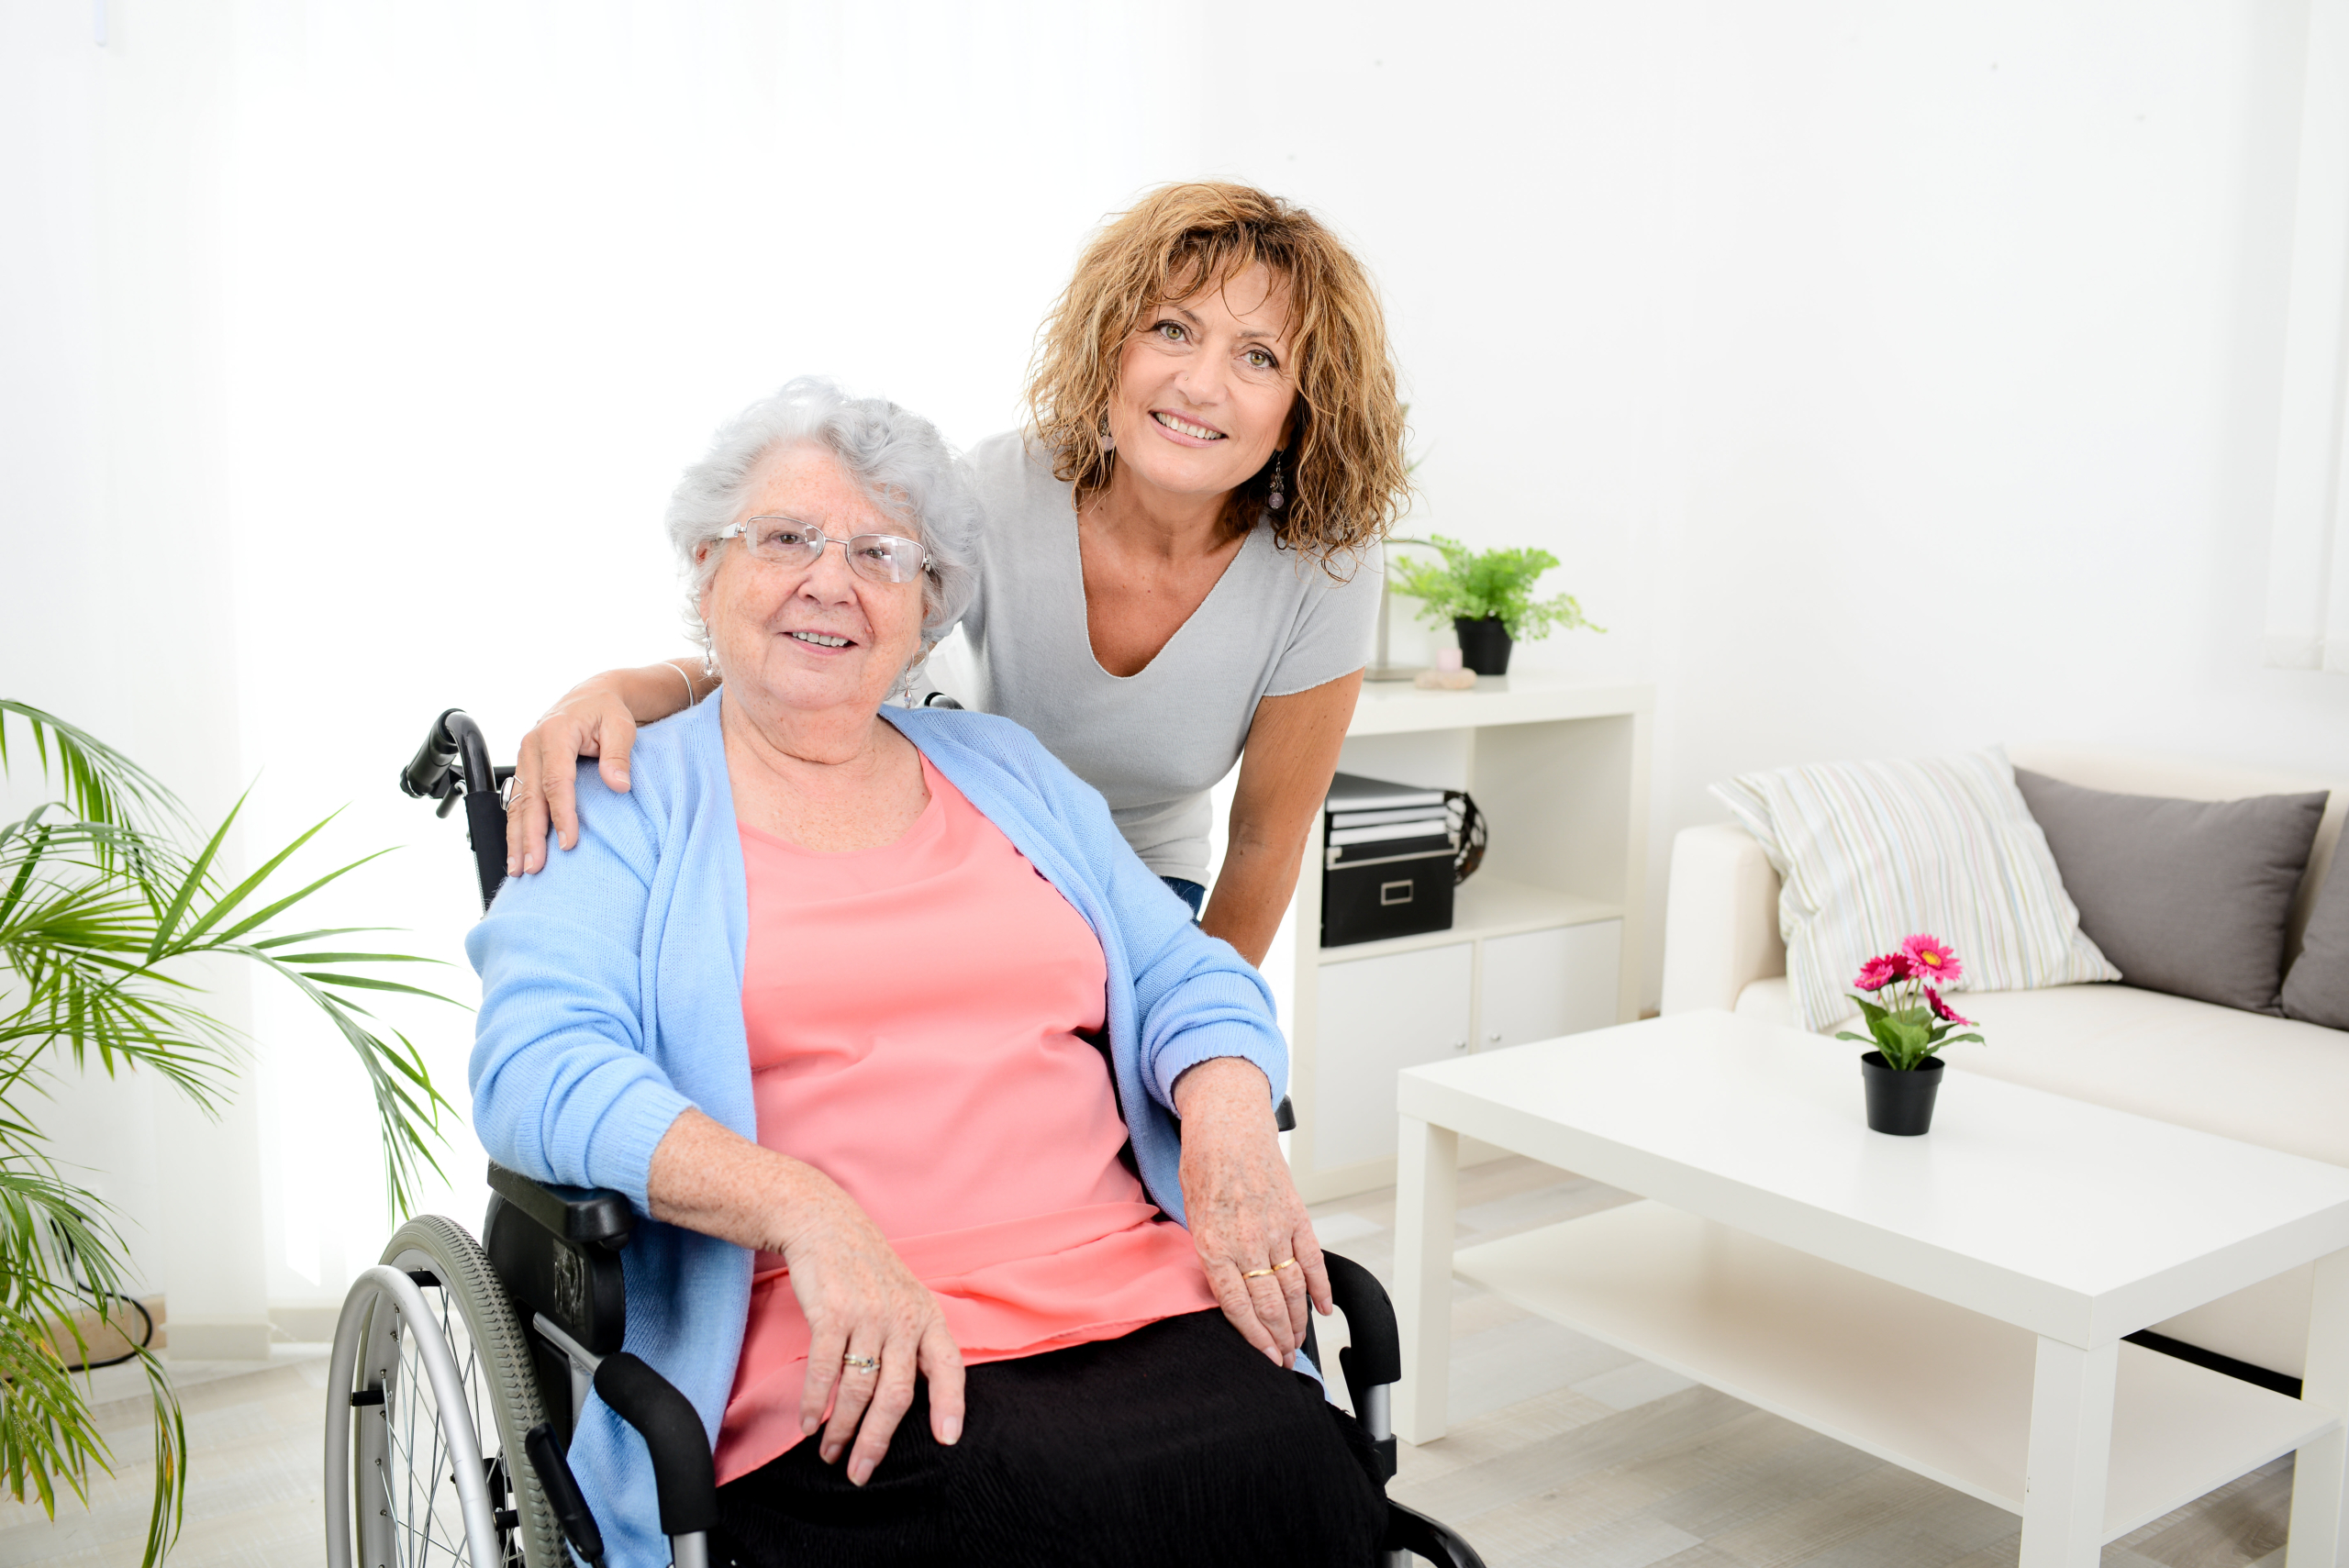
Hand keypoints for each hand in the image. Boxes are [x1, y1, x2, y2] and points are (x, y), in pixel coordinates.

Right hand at [505, 669, 677, 874]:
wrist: (592, 696)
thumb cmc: (608, 710)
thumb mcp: (621, 725)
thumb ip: (619, 755)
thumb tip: (619, 785)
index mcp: (555, 732)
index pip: (556, 780)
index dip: (561, 814)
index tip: (568, 842)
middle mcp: (532, 744)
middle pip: (530, 797)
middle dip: (530, 835)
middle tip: (533, 867)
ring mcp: (524, 756)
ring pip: (517, 802)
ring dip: (516, 837)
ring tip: (517, 868)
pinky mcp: (524, 767)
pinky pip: (516, 800)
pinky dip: (515, 826)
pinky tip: (517, 849)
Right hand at [775, 1172, 965, 1485]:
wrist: (825, 1225)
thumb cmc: (866, 1271)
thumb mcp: (904, 1299)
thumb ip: (913, 1343)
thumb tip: (912, 1401)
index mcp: (927, 1316)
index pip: (949, 1365)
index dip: (951, 1404)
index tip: (948, 1439)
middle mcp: (903, 1318)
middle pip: (896, 1394)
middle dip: (876, 1440)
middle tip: (860, 1472)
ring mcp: (868, 1315)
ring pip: (858, 1389)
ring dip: (841, 1429)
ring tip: (830, 1452)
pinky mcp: (832, 1313)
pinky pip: (824, 1371)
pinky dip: (813, 1404)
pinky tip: (807, 1423)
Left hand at [1172, 1058, 1329, 1365]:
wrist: (1228, 1123)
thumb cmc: (1203, 1165)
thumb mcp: (1190, 1215)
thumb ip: (1208, 1253)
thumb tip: (1222, 1290)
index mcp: (1214, 1244)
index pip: (1237, 1306)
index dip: (1254, 1338)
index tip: (1265, 1359)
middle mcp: (1246, 1241)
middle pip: (1269, 1304)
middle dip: (1278, 1339)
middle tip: (1284, 1361)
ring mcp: (1275, 1228)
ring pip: (1293, 1288)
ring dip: (1297, 1322)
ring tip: (1298, 1343)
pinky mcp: (1296, 1215)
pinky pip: (1312, 1259)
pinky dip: (1321, 1287)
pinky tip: (1323, 1309)